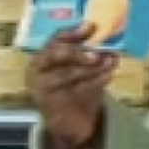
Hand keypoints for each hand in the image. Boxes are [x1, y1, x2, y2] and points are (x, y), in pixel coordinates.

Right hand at [29, 28, 115, 148]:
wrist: (68, 120)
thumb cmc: (74, 86)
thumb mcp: (79, 67)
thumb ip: (89, 50)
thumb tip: (106, 36)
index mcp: (44, 55)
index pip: (55, 38)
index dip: (73, 32)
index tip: (91, 27)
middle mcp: (38, 68)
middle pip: (55, 54)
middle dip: (78, 51)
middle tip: (97, 52)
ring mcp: (44, 87)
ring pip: (67, 73)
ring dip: (92, 67)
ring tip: (110, 62)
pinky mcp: (53, 103)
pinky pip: (76, 90)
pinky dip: (95, 82)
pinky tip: (108, 75)